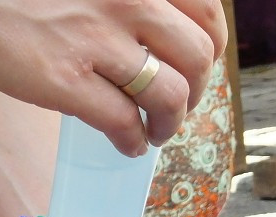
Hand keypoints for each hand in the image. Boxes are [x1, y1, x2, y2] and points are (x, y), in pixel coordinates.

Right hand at [0, 0, 227, 155]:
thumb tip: (165, 36)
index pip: (207, 13)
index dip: (210, 49)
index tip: (194, 66)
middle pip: (197, 60)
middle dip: (194, 93)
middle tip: (174, 106)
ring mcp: (97, 38)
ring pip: (169, 96)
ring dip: (168, 124)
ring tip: (153, 131)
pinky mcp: (66, 78)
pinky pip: (124, 123)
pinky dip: (133, 142)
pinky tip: (125, 143)